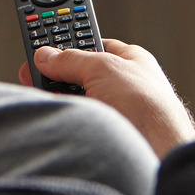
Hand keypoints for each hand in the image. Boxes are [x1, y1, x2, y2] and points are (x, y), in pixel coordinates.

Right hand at [19, 39, 194, 157]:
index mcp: (130, 61)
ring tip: (46, 96)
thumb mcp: (102, 67)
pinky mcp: (108, 133)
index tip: (43, 45)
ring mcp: (115, 111)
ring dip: (61, 97)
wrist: (160, 152)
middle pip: (80, 74)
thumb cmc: (148, 106)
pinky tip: (59, 116)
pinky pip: (78, 121)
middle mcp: (123, 85)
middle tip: (35, 74)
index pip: (92, 44)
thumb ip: (71, 58)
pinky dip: (66, 117)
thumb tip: (46, 56)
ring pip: (76, 100)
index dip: (68, 43)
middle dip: (58, 75)